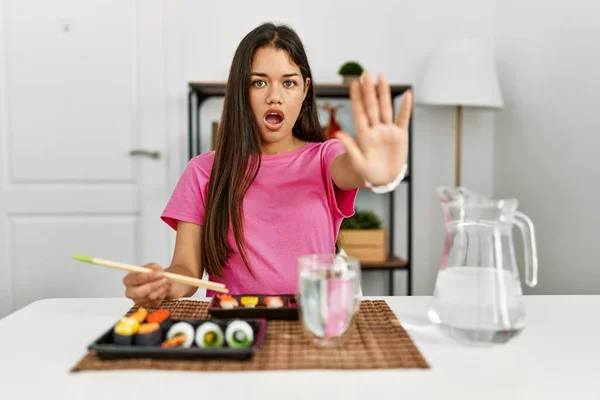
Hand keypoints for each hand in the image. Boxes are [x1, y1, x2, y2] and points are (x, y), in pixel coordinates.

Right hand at [122, 263, 171, 307]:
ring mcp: (137, 301)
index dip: (148, 276)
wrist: (160, 283)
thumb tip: (155, 268)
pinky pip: (155, 302)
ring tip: (167, 282)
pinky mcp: (146, 306)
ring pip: (150, 297)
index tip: (160, 273)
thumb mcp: (153, 267)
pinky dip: (163, 294)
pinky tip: (165, 289)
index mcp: (128, 280)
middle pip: (139, 292)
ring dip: (161, 289)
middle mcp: (130, 292)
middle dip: (154, 285)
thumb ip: (153, 267)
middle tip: (165, 279)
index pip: (136, 279)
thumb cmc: (153, 274)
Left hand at [335, 71, 411, 186]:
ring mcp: (387, 131)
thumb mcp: (357, 163)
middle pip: (372, 106)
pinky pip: (403, 119)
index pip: (359, 112)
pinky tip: (407, 94)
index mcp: (363, 135)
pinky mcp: (400, 135)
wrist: (382, 180)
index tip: (353, 84)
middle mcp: (375, 129)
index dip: (357, 98)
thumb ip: (350, 148)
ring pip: (386, 108)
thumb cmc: (367, 173)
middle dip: (369, 90)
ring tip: (381, 77)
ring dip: (384, 93)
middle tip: (365, 73)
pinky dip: (405, 107)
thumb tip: (337, 134)